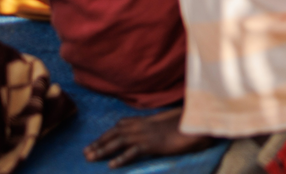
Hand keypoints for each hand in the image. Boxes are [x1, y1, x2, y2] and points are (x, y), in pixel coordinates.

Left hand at [84, 110, 214, 167]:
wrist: (200, 122)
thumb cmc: (189, 122)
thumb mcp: (172, 122)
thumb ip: (162, 125)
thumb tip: (158, 130)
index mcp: (148, 120)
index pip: (123, 124)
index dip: (108, 132)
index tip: (97, 139)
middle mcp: (145, 126)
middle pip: (116, 132)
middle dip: (99, 142)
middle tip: (85, 152)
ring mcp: (148, 134)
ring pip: (119, 141)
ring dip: (103, 149)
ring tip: (90, 158)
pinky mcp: (154, 144)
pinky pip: (134, 151)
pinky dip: (122, 158)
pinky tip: (112, 165)